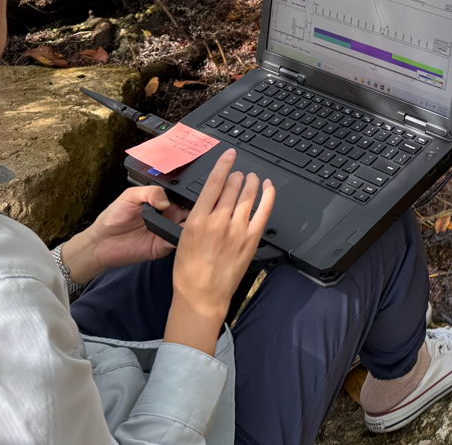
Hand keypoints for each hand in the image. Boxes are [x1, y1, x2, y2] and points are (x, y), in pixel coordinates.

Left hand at [60, 186, 188, 284]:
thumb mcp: (130, 196)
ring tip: (187, 221)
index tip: (198, 195)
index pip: (184, 197)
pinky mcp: (163, 247)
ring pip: (187, 228)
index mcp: (164, 202)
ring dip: (191, 225)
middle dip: (197, 211)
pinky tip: (175, 233)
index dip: (192, 196)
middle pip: (191, 212)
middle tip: (197, 209)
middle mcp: (169, 217)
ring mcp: (167, 232)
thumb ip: (150, 192)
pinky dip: (179, 239)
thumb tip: (167, 202)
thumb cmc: (114, 216)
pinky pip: (176, 242)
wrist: (101, 242)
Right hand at [167, 150, 274, 332]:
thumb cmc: (189, 272)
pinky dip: (268, 195)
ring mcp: (237, 230)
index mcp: (197, 220)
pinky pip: (264, 210)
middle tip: (239, 174)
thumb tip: (210, 200)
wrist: (201, 296)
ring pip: (248, 195)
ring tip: (252, 177)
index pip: (213, 183)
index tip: (229, 155)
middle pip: (233, 187)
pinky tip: (268, 187)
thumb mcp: (183, 237)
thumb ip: (197, 216)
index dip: (224, 165)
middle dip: (237, 176)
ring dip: (252, 182)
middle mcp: (218, 221)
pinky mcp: (251, 239)